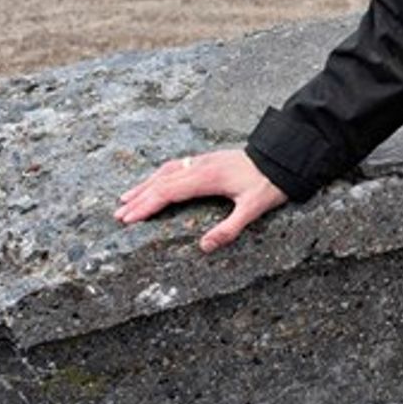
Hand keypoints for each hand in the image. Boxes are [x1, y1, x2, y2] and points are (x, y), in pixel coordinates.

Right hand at [114, 148, 288, 253]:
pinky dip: (159, 176)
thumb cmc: (270, 183)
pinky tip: (155, 182)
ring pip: (166, 171)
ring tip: (126, 198)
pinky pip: (175, 167)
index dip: (146, 205)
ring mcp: (203, 161)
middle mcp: (201, 166)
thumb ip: (230, 228)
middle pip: (161, 182)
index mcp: (207, 177)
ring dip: (145, 185)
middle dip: (138, 199)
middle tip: (118, 215)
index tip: (128, 218)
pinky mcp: (208, 160)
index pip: (167, 192)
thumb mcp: (254, 209)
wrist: (284, 157)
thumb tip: (204, 247)